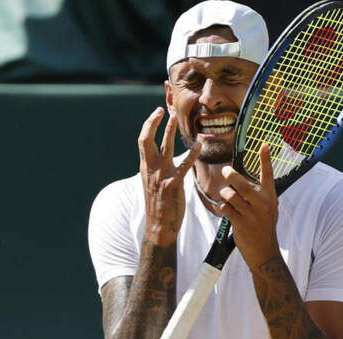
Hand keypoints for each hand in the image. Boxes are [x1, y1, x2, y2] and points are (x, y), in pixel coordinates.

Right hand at [139, 107, 200, 245]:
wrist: (159, 227)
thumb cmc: (159, 206)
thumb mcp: (153, 184)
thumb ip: (156, 169)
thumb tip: (162, 157)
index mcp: (146, 167)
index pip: (143, 140)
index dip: (149, 124)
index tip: (156, 113)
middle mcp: (150, 169)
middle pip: (147, 140)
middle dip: (154, 123)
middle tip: (163, 109)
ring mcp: (160, 176)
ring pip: (164, 148)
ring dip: (169, 131)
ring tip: (176, 118)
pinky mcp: (172, 185)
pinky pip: (183, 166)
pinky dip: (191, 154)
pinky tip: (199, 145)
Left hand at [217, 144, 280, 269]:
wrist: (264, 251)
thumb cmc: (264, 227)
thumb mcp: (269, 209)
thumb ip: (260, 195)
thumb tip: (244, 182)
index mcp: (270, 197)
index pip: (268, 175)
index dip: (265, 159)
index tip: (264, 145)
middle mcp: (262, 203)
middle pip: (241, 183)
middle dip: (230, 175)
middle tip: (225, 171)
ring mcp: (251, 214)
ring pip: (230, 195)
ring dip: (225, 195)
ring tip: (227, 198)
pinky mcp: (241, 223)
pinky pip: (225, 208)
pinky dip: (223, 207)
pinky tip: (227, 210)